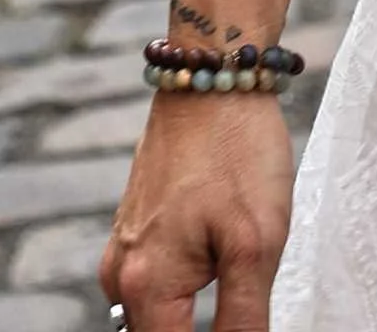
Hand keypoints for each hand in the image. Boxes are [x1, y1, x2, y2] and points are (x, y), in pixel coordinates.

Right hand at [101, 89, 293, 331]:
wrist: (214, 72)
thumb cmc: (236, 151)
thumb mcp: (256, 244)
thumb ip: (242, 320)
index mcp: (144, 286)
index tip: (242, 324)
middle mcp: (120, 275)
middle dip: (205, 330)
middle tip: (243, 301)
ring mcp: (123, 248)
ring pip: (159, 315)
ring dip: (193, 318)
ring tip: (239, 287)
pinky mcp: (136, 226)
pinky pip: (157, 281)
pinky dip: (186, 291)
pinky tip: (221, 262)